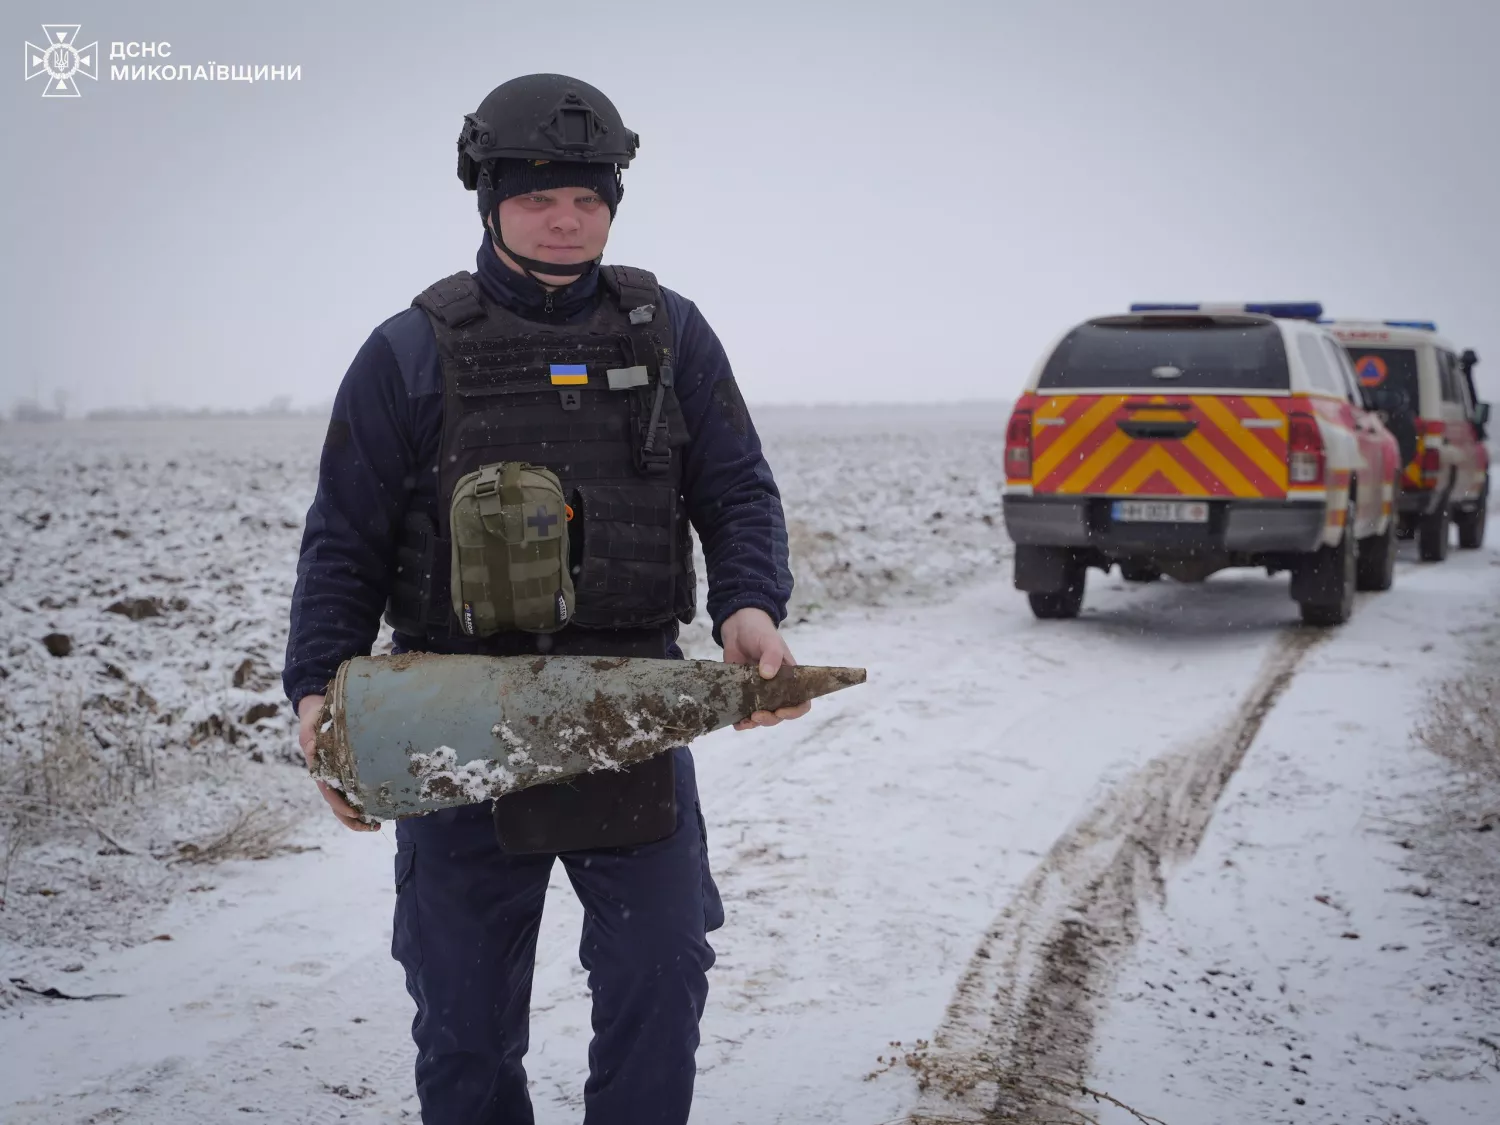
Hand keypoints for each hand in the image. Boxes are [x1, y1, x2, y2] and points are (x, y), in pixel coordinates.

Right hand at [298, 694, 379, 831]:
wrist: (317, 714)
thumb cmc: (315, 720)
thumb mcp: (310, 726)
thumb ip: (310, 737)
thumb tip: (312, 748)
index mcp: (320, 770)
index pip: (329, 793)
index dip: (340, 805)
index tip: (354, 812)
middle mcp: (328, 779)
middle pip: (337, 806)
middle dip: (352, 819)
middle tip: (372, 827)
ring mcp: (336, 779)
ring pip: (345, 804)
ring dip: (359, 818)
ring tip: (377, 826)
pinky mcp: (345, 775)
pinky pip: (352, 794)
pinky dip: (363, 805)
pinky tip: (378, 811)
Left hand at [720, 607, 811, 730]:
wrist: (738, 626)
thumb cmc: (760, 632)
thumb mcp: (769, 641)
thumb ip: (772, 656)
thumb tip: (768, 674)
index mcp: (790, 678)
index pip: (801, 701)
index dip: (795, 711)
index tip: (781, 711)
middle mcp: (776, 688)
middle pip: (780, 713)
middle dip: (770, 719)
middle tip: (757, 715)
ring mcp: (759, 692)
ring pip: (763, 716)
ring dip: (755, 723)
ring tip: (744, 722)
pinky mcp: (743, 692)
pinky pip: (744, 712)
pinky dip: (741, 720)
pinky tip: (735, 722)